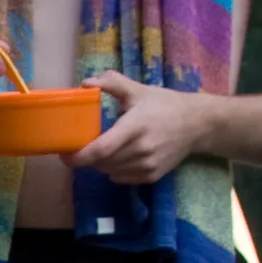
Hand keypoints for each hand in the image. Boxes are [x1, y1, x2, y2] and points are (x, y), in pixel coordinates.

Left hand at [70, 72, 221, 183]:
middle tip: (82, 146)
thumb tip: (86, 83)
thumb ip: (112, 83)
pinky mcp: (152, 176)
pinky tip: (119, 157)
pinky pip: (122, 179)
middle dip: (87, 157)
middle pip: (101, 163)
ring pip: (110, 172)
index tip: (64, 154)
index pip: (100, 149)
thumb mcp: (138, 90)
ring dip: (101, 164)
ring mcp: (147, 165)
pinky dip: (114, 171)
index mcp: (134, 126)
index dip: (78, 156)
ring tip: (103, 149)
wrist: (197, 124)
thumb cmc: (165, 104)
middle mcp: (140, 149)